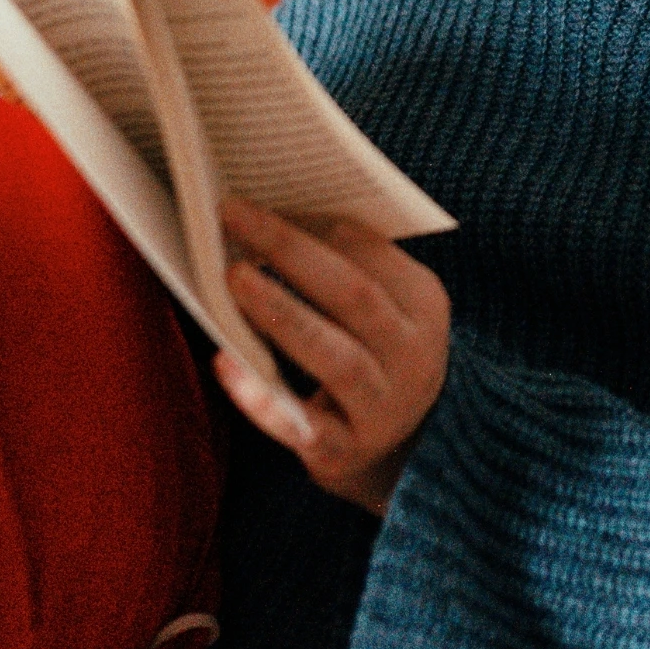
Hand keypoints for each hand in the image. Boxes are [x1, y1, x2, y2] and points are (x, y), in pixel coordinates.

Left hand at [213, 196, 450, 515]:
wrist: (404, 453)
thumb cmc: (375, 357)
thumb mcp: (385, 309)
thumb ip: (348, 266)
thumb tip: (276, 211)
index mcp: (424, 304)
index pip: (373, 253)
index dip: (317, 223)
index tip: (264, 194)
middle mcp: (414, 355)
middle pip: (354, 295)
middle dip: (290, 250)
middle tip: (232, 216)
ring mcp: (383, 407)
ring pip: (335, 356)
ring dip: (280, 312)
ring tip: (231, 277)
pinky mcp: (345, 451)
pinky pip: (302, 425)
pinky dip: (261, 396)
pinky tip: (225, 363)